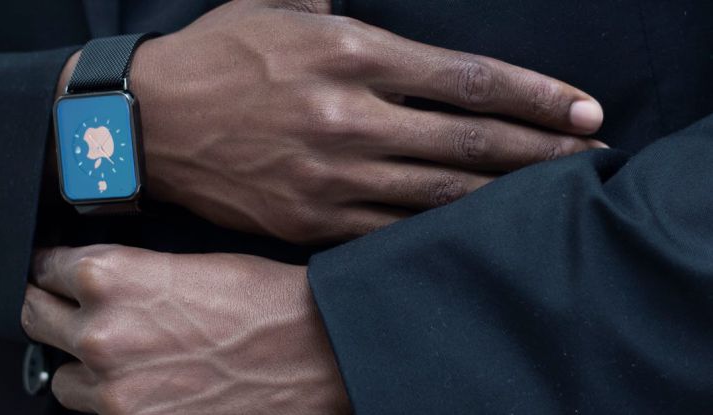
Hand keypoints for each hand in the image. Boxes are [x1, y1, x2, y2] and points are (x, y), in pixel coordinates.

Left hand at [22, 245, 348, 414]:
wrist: (315, 350)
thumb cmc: (265, 302)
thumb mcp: (188, 263)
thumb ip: (129, 274)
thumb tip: (93, 281)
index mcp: (110, 275)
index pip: (45, 268)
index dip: (53, 270)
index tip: (56, 275)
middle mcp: (100, 332)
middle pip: (36, 317)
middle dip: (54, 311)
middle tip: (76, 311)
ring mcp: (114, 389)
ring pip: (62, 378)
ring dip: (83, 366)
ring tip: (126, 357)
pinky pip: (97, 414)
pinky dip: (114, 400)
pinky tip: (148, 383)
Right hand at [64, 0, 605, 242]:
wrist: (145, 123)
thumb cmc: (214, 56)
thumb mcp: (277, 8)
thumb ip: (334, 4)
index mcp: (348, 55)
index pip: (468, 79)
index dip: (535, 96)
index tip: (582, 110)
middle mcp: (349, 117)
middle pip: (469, 142)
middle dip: (541, 152)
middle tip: (590, 158)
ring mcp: (331, 177)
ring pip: (439, 194)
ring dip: (503, 197)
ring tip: (549, 200)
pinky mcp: (311, 220)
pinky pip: (392, 230)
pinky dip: (440, 230)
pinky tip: (473, 229)